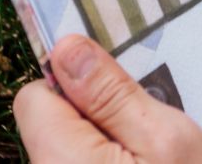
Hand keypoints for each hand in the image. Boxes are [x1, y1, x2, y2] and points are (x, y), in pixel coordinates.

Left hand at [14, 34, 201, 162]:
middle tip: (149, 145)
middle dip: (97, 124)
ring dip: (105, 154)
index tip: (122, 103)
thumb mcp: (166, 138)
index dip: (78, 89)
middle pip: (51, 129)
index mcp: (58, 161)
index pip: (35, 97)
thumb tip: (65, 48)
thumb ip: (111, 94)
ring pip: (69, 156)